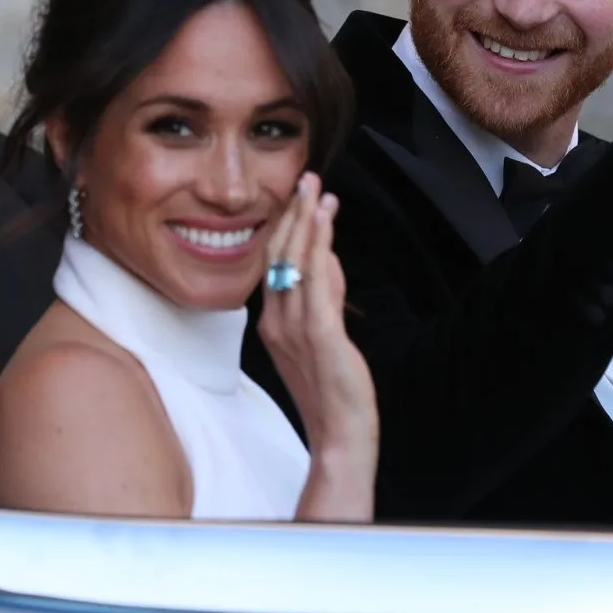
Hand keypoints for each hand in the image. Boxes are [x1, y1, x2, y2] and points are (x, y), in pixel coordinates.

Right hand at [259, 172, 377, 519]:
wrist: (339, 434)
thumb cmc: (332, 389)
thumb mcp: (324, 335)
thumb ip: (325, 297)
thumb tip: (330, 259)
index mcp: (272, 322)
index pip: (274, 264)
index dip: (286, 227)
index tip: (299, 197)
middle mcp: (276, 321)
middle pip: (279, 256)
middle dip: (293, 214)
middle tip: (306, 178)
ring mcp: (295, 328)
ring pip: (295, 262)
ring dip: (307, 221)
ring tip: (316, 189)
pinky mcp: (319, 335)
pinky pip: (316, 282)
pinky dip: (319, 246)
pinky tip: (326, 223)